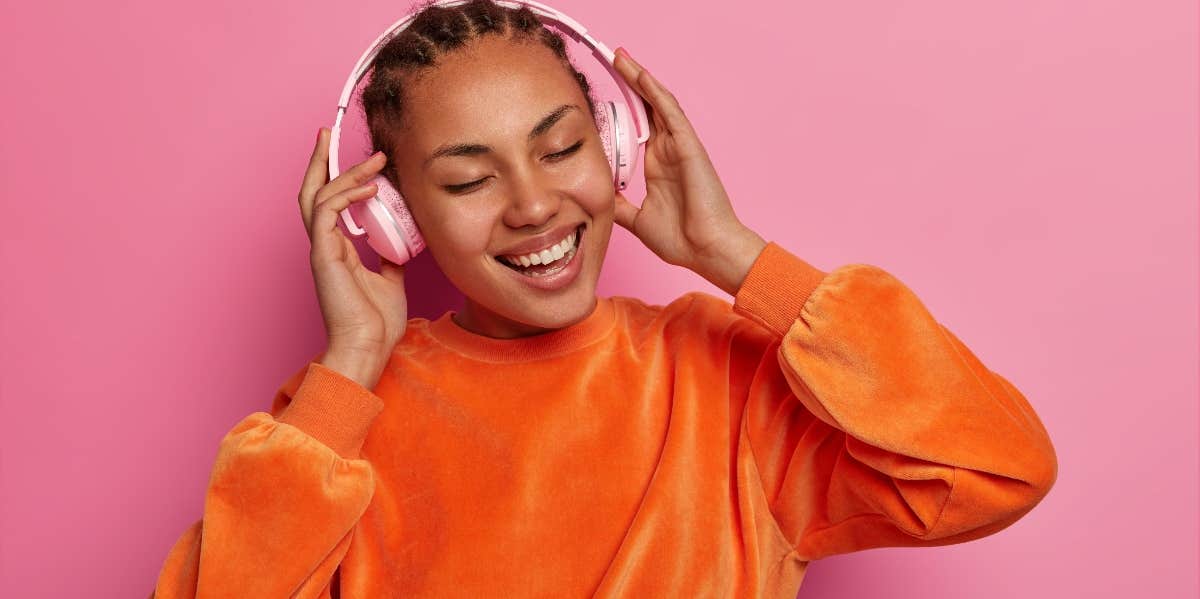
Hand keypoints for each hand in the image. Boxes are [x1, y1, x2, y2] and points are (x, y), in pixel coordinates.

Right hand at [298, 128, 408, 384]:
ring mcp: (321, 249)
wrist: (367, 347)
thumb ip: (390, 257)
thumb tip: (401, 242)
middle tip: (328, 131)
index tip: (354, 157)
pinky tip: (371, 187)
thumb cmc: (375, 323)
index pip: (329, 202)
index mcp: (336, 249)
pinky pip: (327, 211)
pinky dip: (346, 194)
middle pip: (312, 190)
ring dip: (344, 171)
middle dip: (319, 159)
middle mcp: (324, 245)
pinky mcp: (324, 254)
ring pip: (320, 195)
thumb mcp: (391, 280)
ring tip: (373, 160)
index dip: (334, 175)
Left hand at [611, 48, 766, 295]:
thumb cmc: (682, 240)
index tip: (603, 94)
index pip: (638, 127)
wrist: (707, 250)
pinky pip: (671, 113)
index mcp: (657, 167)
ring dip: (640, 78)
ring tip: (622, 57)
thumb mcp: (638, 221)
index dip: (624, 107)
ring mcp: (679, 147)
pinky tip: (642, 76)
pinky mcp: (689, 146)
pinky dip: (656, 93)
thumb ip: (620, 207)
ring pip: (658, 103)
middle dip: (630, 82)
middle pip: (647, 107)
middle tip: (613, 58)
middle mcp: (668, 151)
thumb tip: (600, 198)